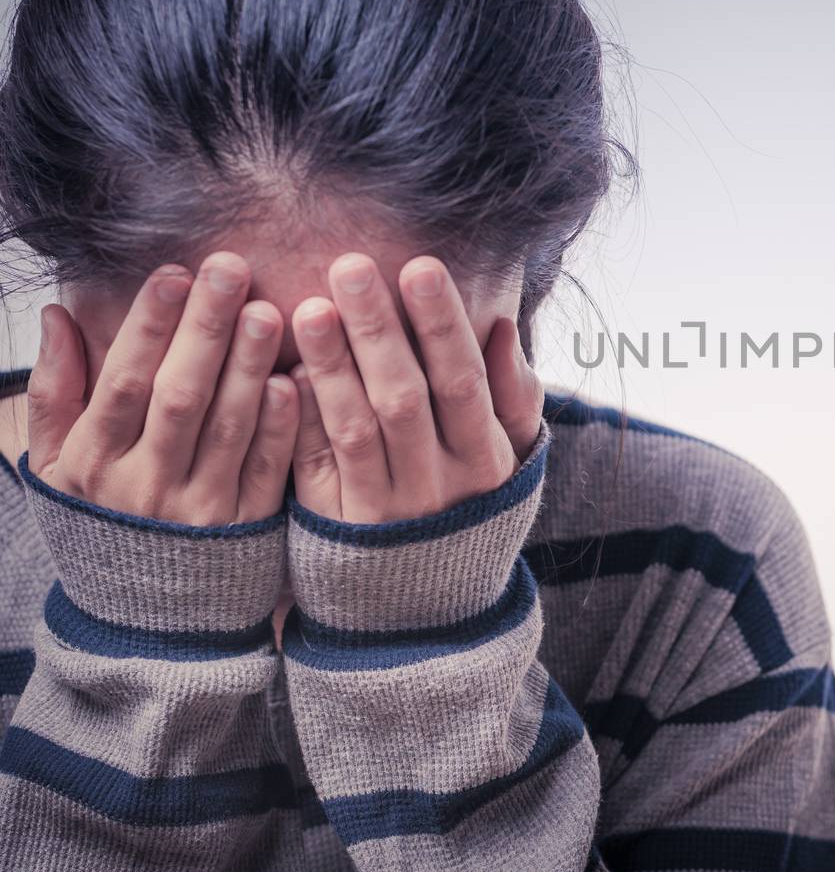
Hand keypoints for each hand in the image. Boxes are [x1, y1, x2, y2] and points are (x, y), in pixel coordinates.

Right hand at [26, 253, 299, 525]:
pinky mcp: (246, 528)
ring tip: (269, 310)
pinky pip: (266, 471)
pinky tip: (295, 382)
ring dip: (248, 367)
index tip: (174, 272)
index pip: (124, 382)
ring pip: (227, 429)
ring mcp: (199, 510)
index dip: (149, 327)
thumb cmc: (99, 519)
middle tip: (231, 269)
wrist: (142, 618)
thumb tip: (57, 315)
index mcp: (94, 462)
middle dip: (205, 329)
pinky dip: (281, 427)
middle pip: (178, 396)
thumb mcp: (57, 465)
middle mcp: (145, 486)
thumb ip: (55, 391)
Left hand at [286, 253, 542, 523]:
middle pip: (404, 399)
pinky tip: (284, 373)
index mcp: (484, 460)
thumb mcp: (513, 455)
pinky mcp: (334, 525)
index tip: (420, 266)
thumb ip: (512, 394)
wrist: (427, 605)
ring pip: (355, 430)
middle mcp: (435, 485)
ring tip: (310, 307)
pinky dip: (300, 420)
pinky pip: (315, 468)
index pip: (462, 382)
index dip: (442, 326)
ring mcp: (382, 508)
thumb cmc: (473, 503)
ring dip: (333, 366)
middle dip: (378, 330)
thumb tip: (501, 326)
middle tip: (350, 266)